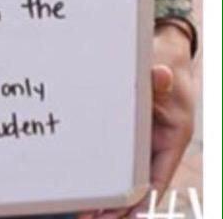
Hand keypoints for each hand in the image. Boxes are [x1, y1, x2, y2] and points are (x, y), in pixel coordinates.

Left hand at [79, 23, 194, 218]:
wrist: (161, 50)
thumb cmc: (166, 63)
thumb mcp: (165, 72)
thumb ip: (160, 80)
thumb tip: (161, 75)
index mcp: (171, 139)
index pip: (156, 178)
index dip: (141, 201)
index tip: (122, 216)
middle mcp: (155, 144)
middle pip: (137, 183)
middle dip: (117, 205)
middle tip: (93, 218)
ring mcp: (139, 138)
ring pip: (123, 172)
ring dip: (107, 192)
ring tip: (85, 211)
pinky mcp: (123, 129)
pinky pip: (111, 153)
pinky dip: (100, 168)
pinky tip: (82, 181)